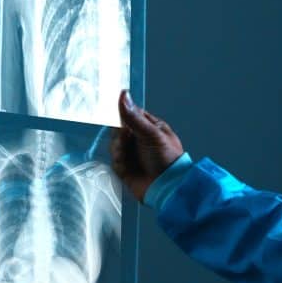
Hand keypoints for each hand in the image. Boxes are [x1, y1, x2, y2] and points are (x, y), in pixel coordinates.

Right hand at [111, 89, 184, 203]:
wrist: (167, 188)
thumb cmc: (167, 159)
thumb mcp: (151, 134)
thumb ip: (134, 116)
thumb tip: (124, 94)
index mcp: (150, 127)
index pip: (131, 114)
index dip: (123, 115)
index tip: (117, 115)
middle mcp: (140, 139)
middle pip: (118, 129)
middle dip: (120, 135)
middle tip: (126, 138)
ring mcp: (133, 154)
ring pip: (114, 144)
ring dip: (119, 149)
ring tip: (127, 156)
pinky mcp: (126, 168)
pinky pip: (114, 160)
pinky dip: (118, 162)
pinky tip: (126, 166)